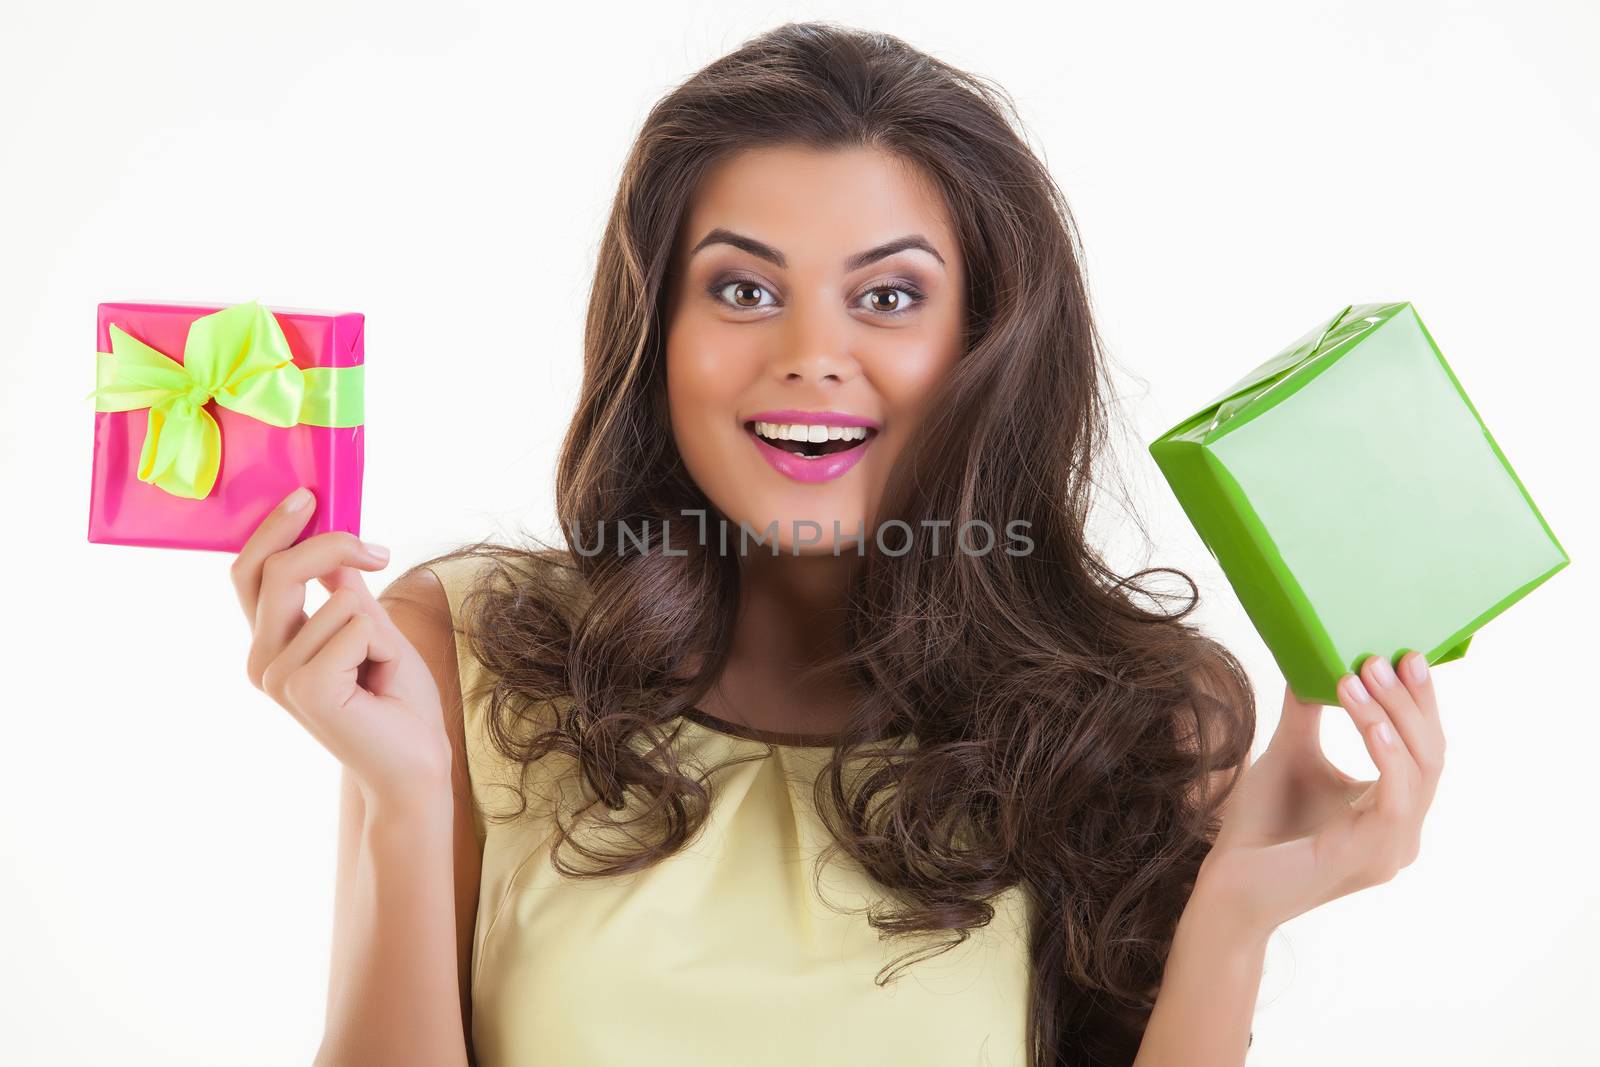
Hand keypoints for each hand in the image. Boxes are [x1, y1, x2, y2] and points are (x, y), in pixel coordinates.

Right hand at [231, 487, 451, 804]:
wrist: (415, 765)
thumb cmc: (398, 702)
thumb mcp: (373, 632)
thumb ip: (346, 594)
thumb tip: (334, 550)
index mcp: (270, 644)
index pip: (251, 572)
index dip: (273, 529)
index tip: (307, 497)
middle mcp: (263, 659)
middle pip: (276, 569)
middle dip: (330, 544)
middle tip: (377, 551)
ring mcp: (278, 676)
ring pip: (335, 598)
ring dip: (377, 625)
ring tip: (381, 668)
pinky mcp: (304, 689)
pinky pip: (354, 625)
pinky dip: (382, 645)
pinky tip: (379, 683)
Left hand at [1197, 652, 1445, 937]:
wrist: (1227, 882)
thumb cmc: (1259, 825)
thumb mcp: (1289, 754)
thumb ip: (1308, 712)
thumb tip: (1313, 660)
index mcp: (1392, 810)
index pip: (1425, 749)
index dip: (1419, 701)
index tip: (1405, 655)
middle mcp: (1403, 833)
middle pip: (1433, 754)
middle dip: (1410, 701)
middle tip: (1385, 656)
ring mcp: (1392, 849)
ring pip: (1421, 770)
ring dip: (1393, 715)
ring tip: (1362, 673)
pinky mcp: (1371, 855)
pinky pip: (1397, 797)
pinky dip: (1387, 751)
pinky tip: (1367, 718)